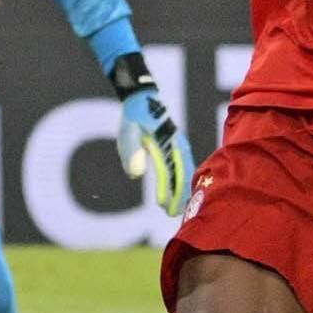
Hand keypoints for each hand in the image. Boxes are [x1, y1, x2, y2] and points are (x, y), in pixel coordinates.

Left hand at [110, 59, 191, 215]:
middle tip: (172, 214)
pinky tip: (181, 192)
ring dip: (182, 190)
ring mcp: (178, 146)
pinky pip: (183, 167)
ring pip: (184, 172)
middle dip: (177, 195)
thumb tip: (136, 175)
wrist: (143, 98)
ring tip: (177, 208)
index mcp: (166, 143)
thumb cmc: (134, 115)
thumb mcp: (128, 132)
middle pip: (181, 174)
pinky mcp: (176, 147)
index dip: (167, 189)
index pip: (169, 171)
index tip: (163, 205)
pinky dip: (183, 180)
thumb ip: (132, 152)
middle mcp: (176, 145)